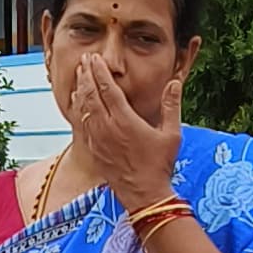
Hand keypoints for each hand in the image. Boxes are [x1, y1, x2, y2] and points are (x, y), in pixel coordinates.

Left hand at [70, 52, 186, 215]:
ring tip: (79, 75)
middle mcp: (107, 127)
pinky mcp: (94, 149)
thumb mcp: (171, 134)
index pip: (108, 88)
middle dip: (87, 75)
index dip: (99, 71)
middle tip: (85, 59)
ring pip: (84, 108)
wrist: (144, 195)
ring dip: (81, 89)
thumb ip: (171, 106)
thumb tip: (174, 82)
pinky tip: (78, 101)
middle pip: (91, 94)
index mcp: (125, 120)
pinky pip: (82, 123)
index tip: (95, 57)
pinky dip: (79, 109)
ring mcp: (98, 139)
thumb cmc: (159, 165)